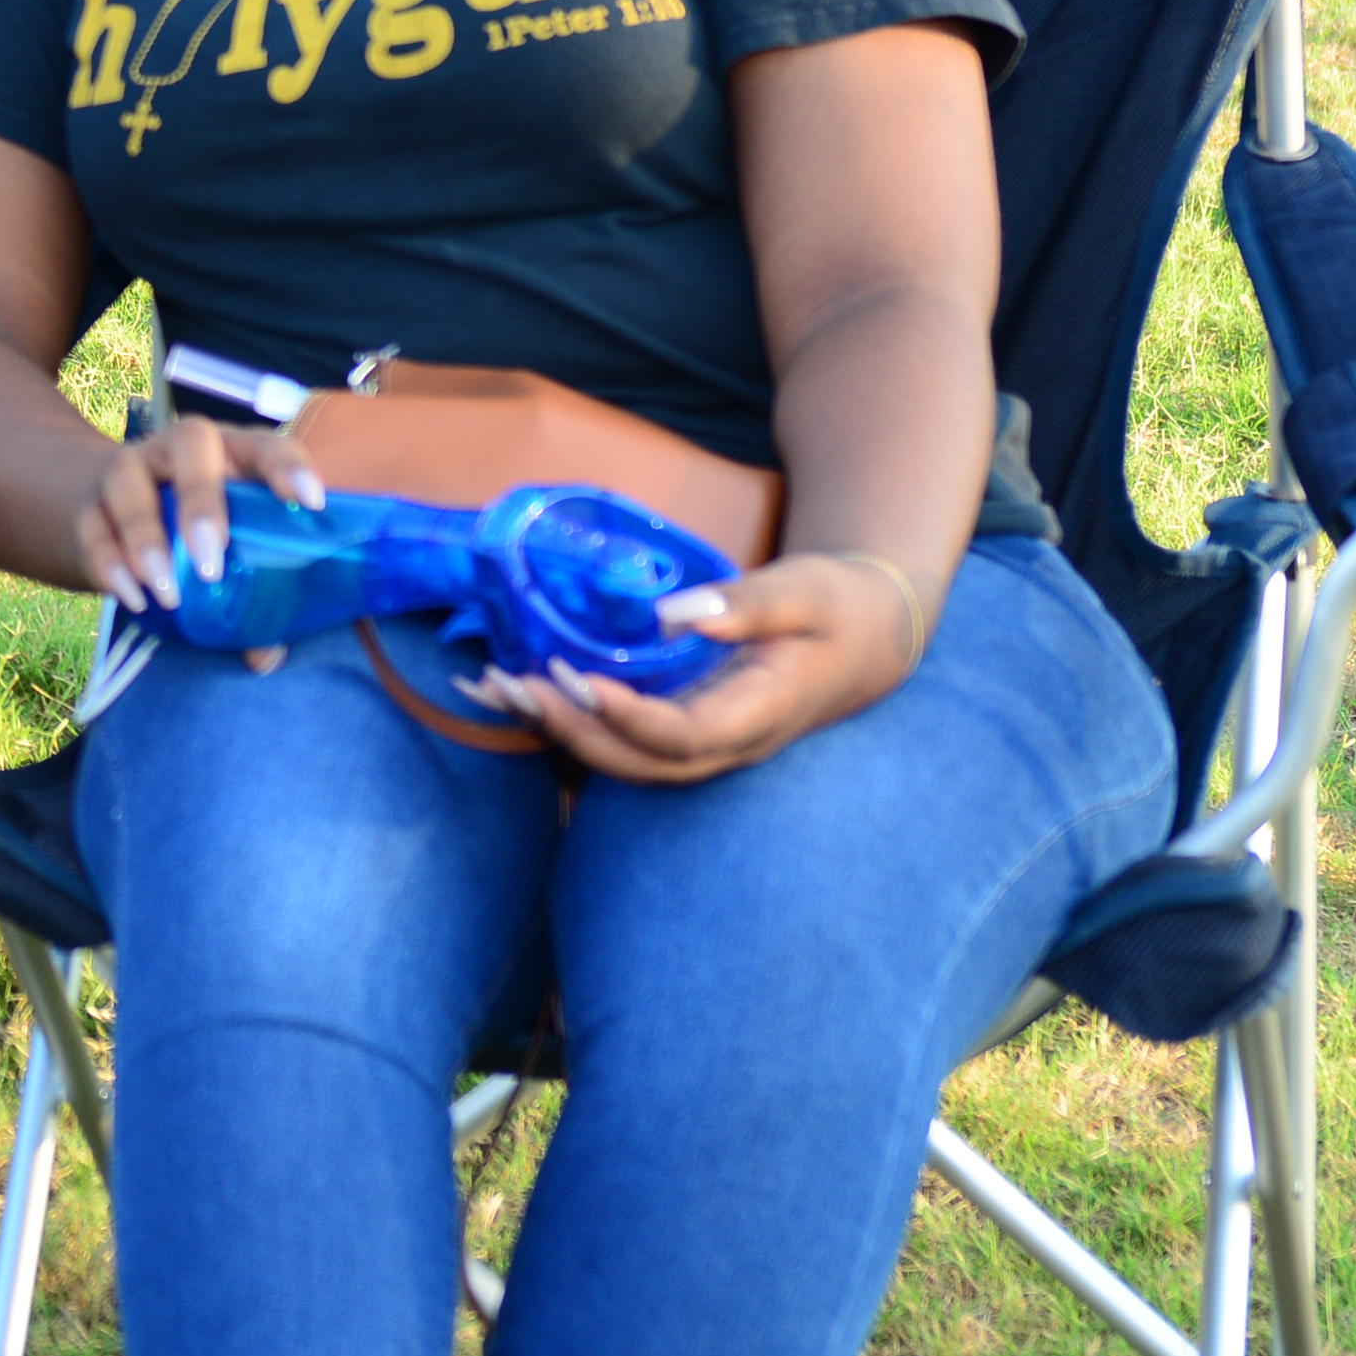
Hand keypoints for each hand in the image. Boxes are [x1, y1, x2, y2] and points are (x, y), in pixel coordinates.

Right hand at [82, 407, 323, 614]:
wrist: (123, 510)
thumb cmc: (206, 529)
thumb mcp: (238, 546)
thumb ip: (260, 594)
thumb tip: (265, 653)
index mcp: (235, 451)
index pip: (266, 445)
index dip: (287, 468)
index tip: (311, 502)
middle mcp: (180, 446)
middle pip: (190, 444)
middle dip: (201, 501)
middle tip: (212, 563)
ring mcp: (130, 467)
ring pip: (127, 481)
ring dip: (145, 537)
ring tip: (167, 593)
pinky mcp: (91, 500)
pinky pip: (92, 524)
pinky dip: (109, 561)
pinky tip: (132, 597)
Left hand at [479, 552, 924, 784]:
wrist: (866, 640)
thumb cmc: (839, 608)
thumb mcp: (808, 592)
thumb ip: (747, 604)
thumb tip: (673, 614)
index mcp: (760, 714)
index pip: (685, 737)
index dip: (628, 718)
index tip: (576, 679)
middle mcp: (727, 744)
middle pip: (640, 762)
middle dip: (570, 730)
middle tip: (511, 684)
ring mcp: (703, 745)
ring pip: (621, 759)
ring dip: (553, 729)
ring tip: (489, 687)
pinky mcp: (680, 729)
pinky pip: (617, 738)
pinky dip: (561, 719)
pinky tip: (507, 691)